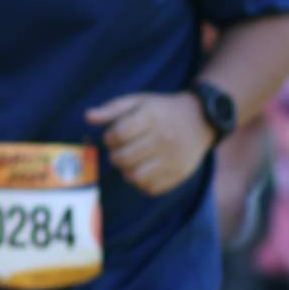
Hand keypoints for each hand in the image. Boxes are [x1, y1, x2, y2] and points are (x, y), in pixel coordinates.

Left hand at [86, 90, 213, 195]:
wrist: (200, 120)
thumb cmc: (162, 111)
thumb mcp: (139, 101)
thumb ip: (113, 109)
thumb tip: (88, 116)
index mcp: (152, 117)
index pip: (118, 134)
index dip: (109, 138)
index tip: (113, 136)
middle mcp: (164, 138)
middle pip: (124, 158)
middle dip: (115, 156)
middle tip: (121, 150)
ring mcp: (173, 159)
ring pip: (135, 176)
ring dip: (126, 170)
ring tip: (132, 160)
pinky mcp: (178, 174)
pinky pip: (149, 187)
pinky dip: (142, 181)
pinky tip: (145, 168)